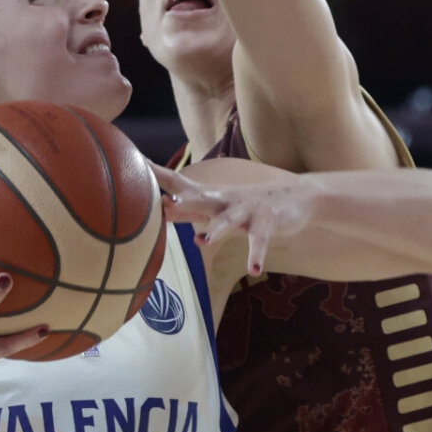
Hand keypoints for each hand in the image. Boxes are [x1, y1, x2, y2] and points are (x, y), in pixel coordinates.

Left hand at [150, 162, 315, 275]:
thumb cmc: (247, 205)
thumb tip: (159, 210)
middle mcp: (224, 200)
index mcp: (210, 196)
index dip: (156, 174)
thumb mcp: (216, 206)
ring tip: (203, 241)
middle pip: (200, 198)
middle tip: (163, 203)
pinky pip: (260, 241)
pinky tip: (253, 270)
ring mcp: (247, 210)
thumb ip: (189, 210)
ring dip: (217, 229)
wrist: (296, 196)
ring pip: (229, 220)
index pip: (178, 182)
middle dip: (182, 201)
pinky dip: (256, 254)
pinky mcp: (267, 223)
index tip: (135, 162)